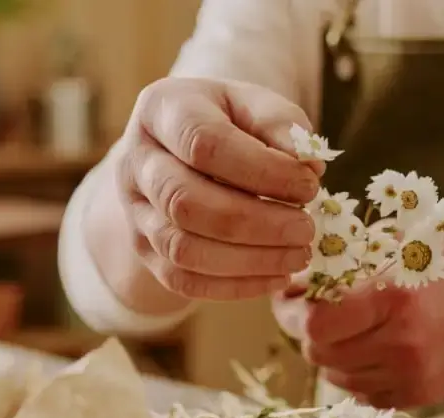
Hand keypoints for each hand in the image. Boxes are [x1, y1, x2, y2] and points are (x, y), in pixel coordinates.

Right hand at [114, 77, 321, 300]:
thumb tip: (308, 166)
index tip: (309, 185)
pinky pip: (181, 280)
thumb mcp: (255, 105)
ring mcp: (134, 210)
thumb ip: (283, 126)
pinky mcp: (144, 249)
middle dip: (254, 222)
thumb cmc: (229, 123)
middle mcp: (135, 162)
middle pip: (184, 202)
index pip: (203, 144)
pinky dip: (234, 286)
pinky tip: (276, 276)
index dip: (261, 170)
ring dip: (248, 260)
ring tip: (298, 256)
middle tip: (305, 229)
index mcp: (161, 110)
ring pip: (181, 248)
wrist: (185, 147)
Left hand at [272, 229, 443, 408]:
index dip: (291, 312)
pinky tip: (372, 346)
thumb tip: (288, 276)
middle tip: (314, 311)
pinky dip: (354, 372)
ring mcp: (411, 373)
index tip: (288, 298)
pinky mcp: (418, 395)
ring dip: (330, 352)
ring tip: (350, 326)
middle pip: (317, 352)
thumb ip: (345, 252)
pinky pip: (360, 393)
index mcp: (394, 296)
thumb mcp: (402, 239)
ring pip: (334, 375)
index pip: (314, 323)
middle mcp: (402, 341)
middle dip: (307, 330)